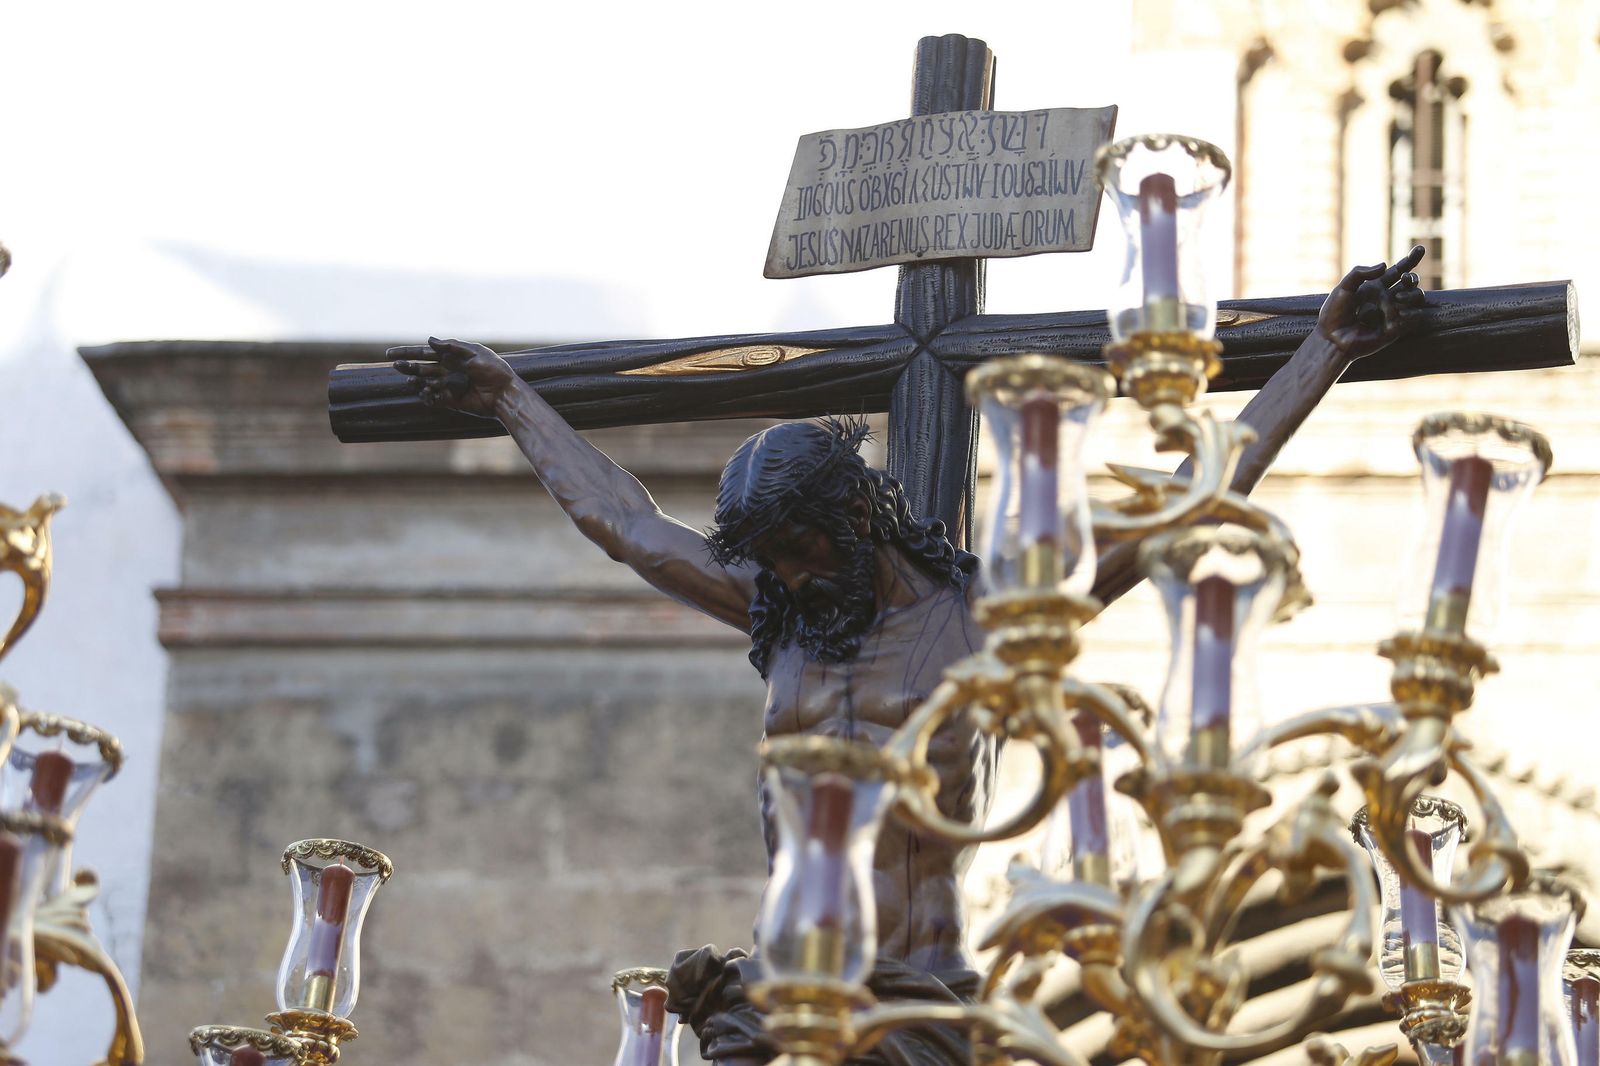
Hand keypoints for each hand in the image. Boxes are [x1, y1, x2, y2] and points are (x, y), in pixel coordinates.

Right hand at [389, 337, 518, 418]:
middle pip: (421, 367)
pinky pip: (433, 399)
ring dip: (415, 381)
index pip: (425, 352)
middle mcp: (448, 370)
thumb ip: (453, 347)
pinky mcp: (451, 401)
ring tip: (410, 379)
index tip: (389, 353)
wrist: (504, 393)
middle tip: (395, 366)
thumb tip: (429, 340)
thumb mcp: (475, 353)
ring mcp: (448, 386)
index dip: (407, 352)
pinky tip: (424, 392)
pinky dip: (426, 396)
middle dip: (407, 366)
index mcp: (452, 356)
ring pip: (424, 383)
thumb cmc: (494, 370)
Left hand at [1317, 244, 1427, 361]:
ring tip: (1397, 297)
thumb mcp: (1343, 288)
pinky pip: (1415, 316)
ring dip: (1411, 294)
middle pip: (1411, 282)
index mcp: (1375, 287)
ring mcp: (1393, 313)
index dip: (1410, 260)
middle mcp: (1387, 298)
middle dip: (1412, 277)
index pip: (1398, 271)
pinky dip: (1412, 312)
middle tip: (1405, 278)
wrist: (1333, 338)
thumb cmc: (1334, 314)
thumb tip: (1385, 266)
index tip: (1420, 248)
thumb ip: (1360, 272)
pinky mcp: (1397, 328)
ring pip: (1416, 296)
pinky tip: (1400, 312)